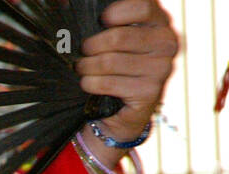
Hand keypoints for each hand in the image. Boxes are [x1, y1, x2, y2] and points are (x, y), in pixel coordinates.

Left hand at [76, 0, 178, 170]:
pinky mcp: (150, 91)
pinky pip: (109, 83)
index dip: (117, 12)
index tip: (102, 20)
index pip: (142, 6)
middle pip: (118, 36)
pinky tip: (88, 83)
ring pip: (110, 61)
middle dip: (91, 46)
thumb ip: (102, 18)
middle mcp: (167, 42)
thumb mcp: (112, 38)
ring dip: (86, 67)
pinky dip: (91, 83)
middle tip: (83, 52)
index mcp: (159, 22)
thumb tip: (61, 1)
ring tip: (82, 68)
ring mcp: (161, 68)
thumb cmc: (113, 66)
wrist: (121, 108)